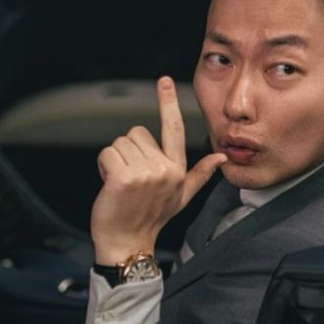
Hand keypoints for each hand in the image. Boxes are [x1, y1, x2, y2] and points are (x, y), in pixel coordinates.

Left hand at [91, 76, 226, 264]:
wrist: (128, 242)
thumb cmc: (151, 218)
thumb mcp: (181, 197)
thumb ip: (200, 174)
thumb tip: (221, 158)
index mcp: (178, 169)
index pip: (174, 128)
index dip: (168, 102)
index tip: (164, 81)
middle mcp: (165, 169)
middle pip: (136, 133)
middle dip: (127, 152)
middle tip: (130, 179)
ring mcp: (145, 173)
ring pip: (120, 143)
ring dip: (114, 160)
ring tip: (120, 184)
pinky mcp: (125, 177)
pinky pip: (107, 153)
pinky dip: (103, 167)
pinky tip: (110, 186)